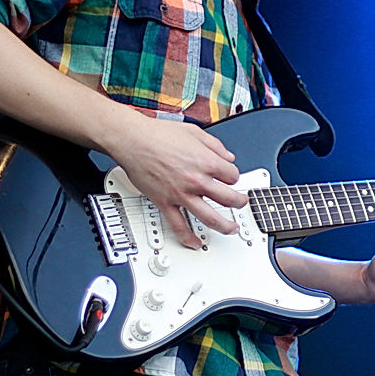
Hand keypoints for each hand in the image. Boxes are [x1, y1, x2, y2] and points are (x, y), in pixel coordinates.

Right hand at [105, 116, 247, 248]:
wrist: (132, 140)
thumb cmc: (158, 134)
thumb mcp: (195, 132)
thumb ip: (215, 145)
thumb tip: (228, 157)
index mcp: (206, 162)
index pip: (232, 176)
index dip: (233, 176)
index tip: (230, 178)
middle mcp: (196, 180)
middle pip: (228, 198)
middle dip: (239, 202)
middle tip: (241, 203)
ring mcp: (181, 194)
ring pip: (210, 217)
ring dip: (225, 225)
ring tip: (231, 228)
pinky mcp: (164, 202)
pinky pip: (178, 225)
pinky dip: (188, 237)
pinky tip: (195, 243)